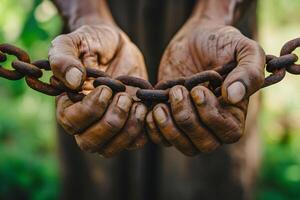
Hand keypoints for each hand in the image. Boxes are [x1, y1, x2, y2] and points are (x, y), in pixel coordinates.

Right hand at [49, 24, 147, 156]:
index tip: (106, 89)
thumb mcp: (74, 42)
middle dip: (110, 123)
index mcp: (68, 103)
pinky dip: (142, 129)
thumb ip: (64, 58)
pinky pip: (134, 142)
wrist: (117, 44)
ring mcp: (108, 124)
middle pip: (90, 143)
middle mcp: (86, 120)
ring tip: (137, 103)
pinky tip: (145, 107)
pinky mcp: (128, 123)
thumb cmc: (92, 42)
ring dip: (127, 129)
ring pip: (111, 148)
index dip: (89, 110)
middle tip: (124, 97)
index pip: (71, 123)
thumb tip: (73, 82)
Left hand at [146, 21, 264, 155]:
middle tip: (176, 91)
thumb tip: (233, 96)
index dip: (210, 116)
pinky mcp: (171, 120)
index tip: (197, 90)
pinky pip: (163, 139)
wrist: (195, 36)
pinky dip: (154, 130)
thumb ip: (248, 72)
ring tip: (161, 105)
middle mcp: (214, 124)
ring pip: (183, 146)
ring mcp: (191, 123)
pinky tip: (151, 110)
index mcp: (235, 112)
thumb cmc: (222, 42)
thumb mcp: (243, 49)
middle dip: (186, 119)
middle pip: (204, 144)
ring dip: (169, 128)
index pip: (228, 132)